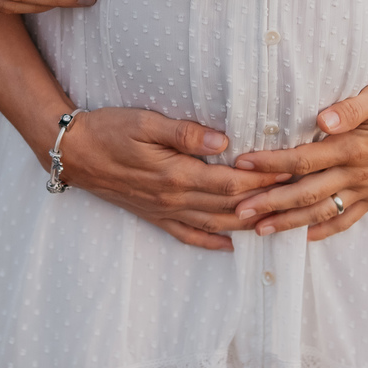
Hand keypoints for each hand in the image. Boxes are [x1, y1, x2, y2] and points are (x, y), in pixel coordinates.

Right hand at [58, 109, 291, 250]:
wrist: (72, 152)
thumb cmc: (108, 129)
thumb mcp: (145, 122)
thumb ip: (186, 134)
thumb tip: (224, 142)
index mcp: (176, 174)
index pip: (231, 181)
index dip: (262, 178)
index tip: (289, 171)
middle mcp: (174, 198)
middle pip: (229, 206)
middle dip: (265, 201)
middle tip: (295, 196)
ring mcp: (164, 210)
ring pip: (214, 224)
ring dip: (246, 224)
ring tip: (277, 221)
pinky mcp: (154, 215)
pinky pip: (187, 235)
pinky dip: (211, 242)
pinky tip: (230, 245)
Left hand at [231, 80, 367, 239]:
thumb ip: (351, 108)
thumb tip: (322, 120)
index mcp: (353, 148)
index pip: (302, 160)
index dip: (270, 164)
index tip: (242, 165)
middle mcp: (357, 174)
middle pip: (305, 193)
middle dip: (269, 203)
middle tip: (237, 211)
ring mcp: (367, 189)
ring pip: (321, 212)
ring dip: (288, 222)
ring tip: (259, 230)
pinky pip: (347, 219)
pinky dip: (324, 230)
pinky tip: (303, 237)